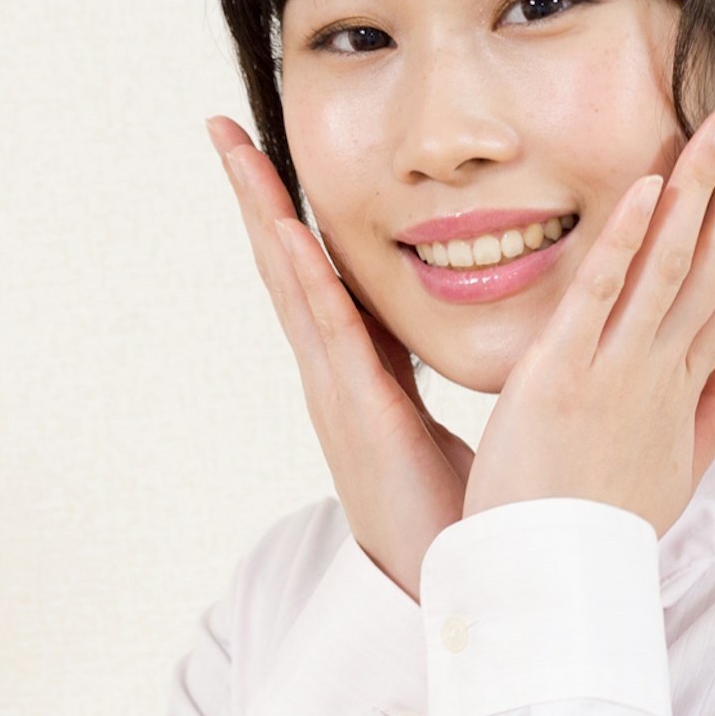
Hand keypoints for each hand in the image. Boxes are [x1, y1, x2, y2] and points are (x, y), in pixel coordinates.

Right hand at [209, 116, 475, 595]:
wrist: (452, 589)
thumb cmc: (459, 513)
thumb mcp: (453, 418)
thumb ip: (452, 371)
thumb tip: (490, 322)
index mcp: (362, 368)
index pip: (322, 271)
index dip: (295, 211)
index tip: (272, 151)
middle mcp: (335, 370)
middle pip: (287, 262)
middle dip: (257, 193)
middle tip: (224, 126)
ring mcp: (335, 387)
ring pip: (291, 281)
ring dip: (261, 214)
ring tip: (234, 150)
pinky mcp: (354, 408)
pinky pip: (325, 328)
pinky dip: (299, 275)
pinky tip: (282, 229)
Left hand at [461, 90, 714, 538]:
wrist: (555, 581)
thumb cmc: (603, 524)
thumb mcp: (679, 465)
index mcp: (685, 381)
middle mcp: (662, 366)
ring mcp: (618, 369)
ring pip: (671, 261)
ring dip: (703, 187)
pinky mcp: (564, 377)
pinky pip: (600, 297)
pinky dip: (626, 241)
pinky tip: (650, 188)